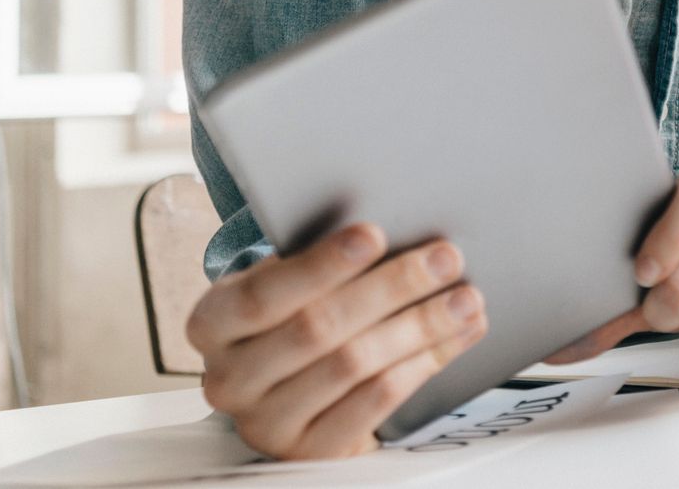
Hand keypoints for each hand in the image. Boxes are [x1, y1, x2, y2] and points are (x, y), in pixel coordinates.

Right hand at [186, 224, 488, 458]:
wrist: (291, 397)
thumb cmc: (296, 317)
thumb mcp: (289, 288)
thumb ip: (320, 264)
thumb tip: (396, 227)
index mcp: (213, 322)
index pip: (264, 293)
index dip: (321, 264)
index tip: (375, 233)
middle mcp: (229, 378)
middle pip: (317, 328)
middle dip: (391, 287)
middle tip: (445, 259)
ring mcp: (265, 421)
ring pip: (353, 364)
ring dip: (419, 326)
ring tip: (466, 298)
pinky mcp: (309, 450)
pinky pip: (374, 402)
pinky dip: (422, 364)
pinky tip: (455, 337)